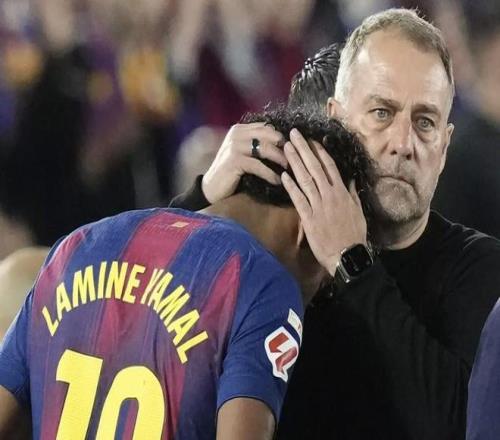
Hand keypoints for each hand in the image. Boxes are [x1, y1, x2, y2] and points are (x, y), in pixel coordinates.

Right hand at [202, 123, 285, 202]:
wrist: (211, 188)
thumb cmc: (231, 172)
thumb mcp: (243, 153)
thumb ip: (256, 144)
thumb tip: (283, 143)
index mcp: (240, 129)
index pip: (266, 127)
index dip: (281, 136)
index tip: (293, 148)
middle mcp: (236, 134)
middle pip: (269, 134)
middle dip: (284, 146)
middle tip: (295, 158)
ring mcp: (234, 146)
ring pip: (265, 149)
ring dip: (280, 159)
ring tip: (289, 169)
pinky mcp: (234, 161)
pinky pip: (258, 165)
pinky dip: (270, 174)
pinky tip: (278, 181)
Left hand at [281, 129, 366, 275]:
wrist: (347, 255)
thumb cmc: (354, 234)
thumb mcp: (357, 211)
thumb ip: (352, 194)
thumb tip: (349, 180)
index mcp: (341, 192)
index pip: (329, 166)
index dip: (319, 151)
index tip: (311, 139)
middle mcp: (330, 195)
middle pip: (314, 167)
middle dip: (303, 149)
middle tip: (293, 134)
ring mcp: (318, 205)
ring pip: (305, 179)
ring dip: (295, 162)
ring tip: (285, 148)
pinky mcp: (309, 218)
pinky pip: (298, 199)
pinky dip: (291, 186)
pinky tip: (283, 175)